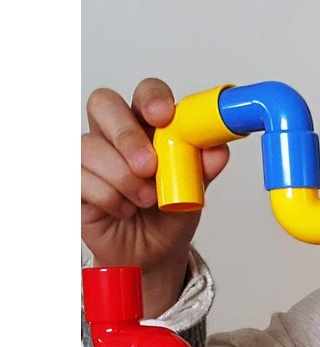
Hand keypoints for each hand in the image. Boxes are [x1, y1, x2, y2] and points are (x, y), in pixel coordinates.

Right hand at [81, 78, 228, 316]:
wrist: (154, 252)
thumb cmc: (170, 214)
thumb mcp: (195, 191)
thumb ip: (204, 167)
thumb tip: (217, 149)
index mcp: (150, 126)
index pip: (146, 93)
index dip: (152, 98)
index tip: (163, 116)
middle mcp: (116, 133)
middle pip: (104, 104)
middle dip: (126, 135)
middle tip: (148, 166)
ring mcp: (91, 155)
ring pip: (92, 147)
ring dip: (123, 179)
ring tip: (145, 201)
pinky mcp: (74, 181)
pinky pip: (80, 177)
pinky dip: (108, 197)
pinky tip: (123, 209)